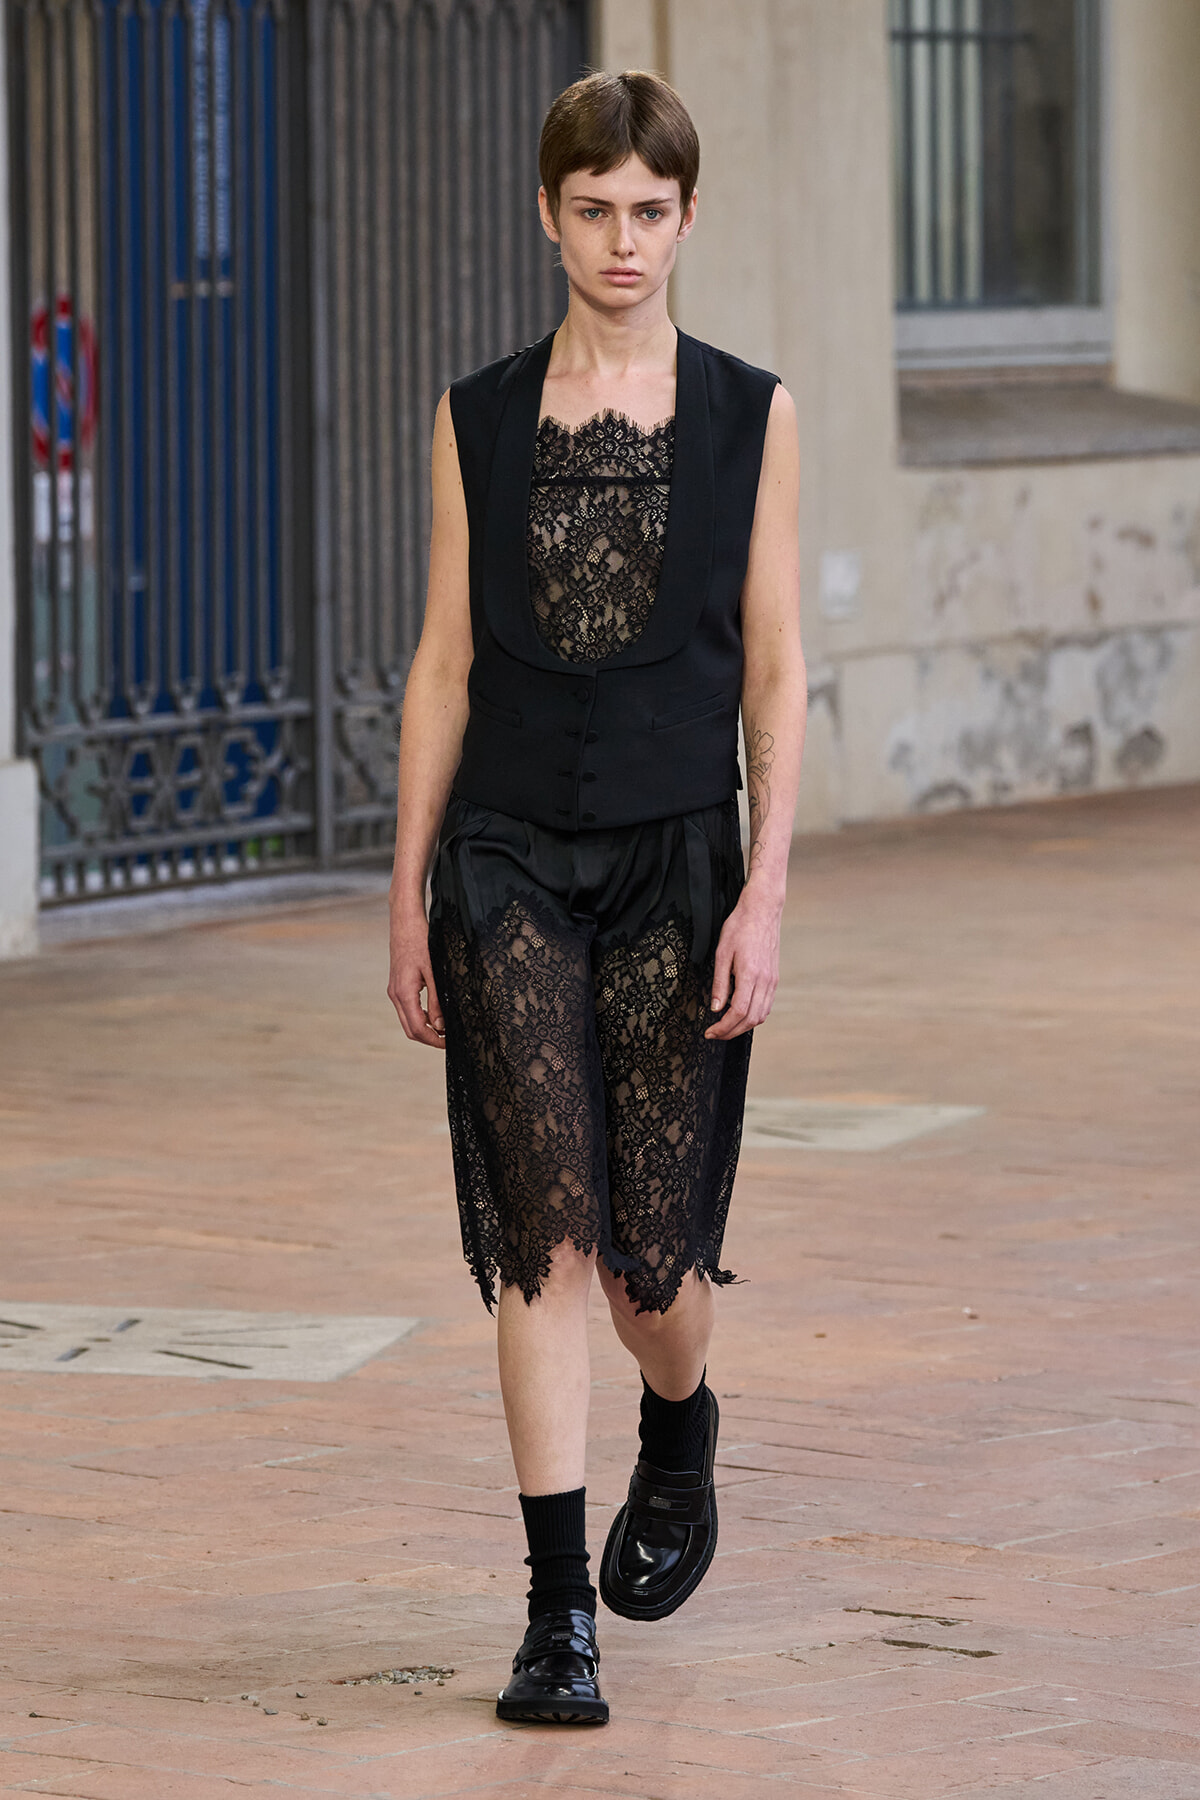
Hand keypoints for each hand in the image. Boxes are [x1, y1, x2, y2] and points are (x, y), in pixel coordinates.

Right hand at [388, 905, 445, 1047]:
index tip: (449, 1044)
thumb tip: (442, 1026)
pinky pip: (406, 1009)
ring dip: (424, 1029)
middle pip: (410, 1030)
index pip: (418, 1029)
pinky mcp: (396, 986)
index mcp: (404, 993)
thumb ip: (438, 1001)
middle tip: (448, 1041)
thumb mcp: (434, 972)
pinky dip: (420, 1017)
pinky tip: (435, 1014)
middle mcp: (395, 995)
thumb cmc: (421, 942)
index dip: (434, 1041)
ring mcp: (394, 991)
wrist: (405, 922)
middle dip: (429, 1039)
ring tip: (444, 1029)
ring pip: (407, 1021)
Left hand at [704, 886, 781, 1039]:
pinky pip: (766, 1005)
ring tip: (726, 1028)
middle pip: (750, 1019)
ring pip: (761, 1015)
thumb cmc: (740, 927)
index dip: (723, 1027)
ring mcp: (772, 981)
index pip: (738, 1012)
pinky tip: (741, 1015)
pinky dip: (754, 1016)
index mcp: (750, 975)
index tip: (710, 1032)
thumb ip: (719, 983)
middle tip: (715, 1034)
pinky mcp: (774, 978)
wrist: (762, 911)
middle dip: (731, 1032)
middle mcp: (765, 981)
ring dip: (743, 1027)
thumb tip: (715, 1008)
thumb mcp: (722, 953)